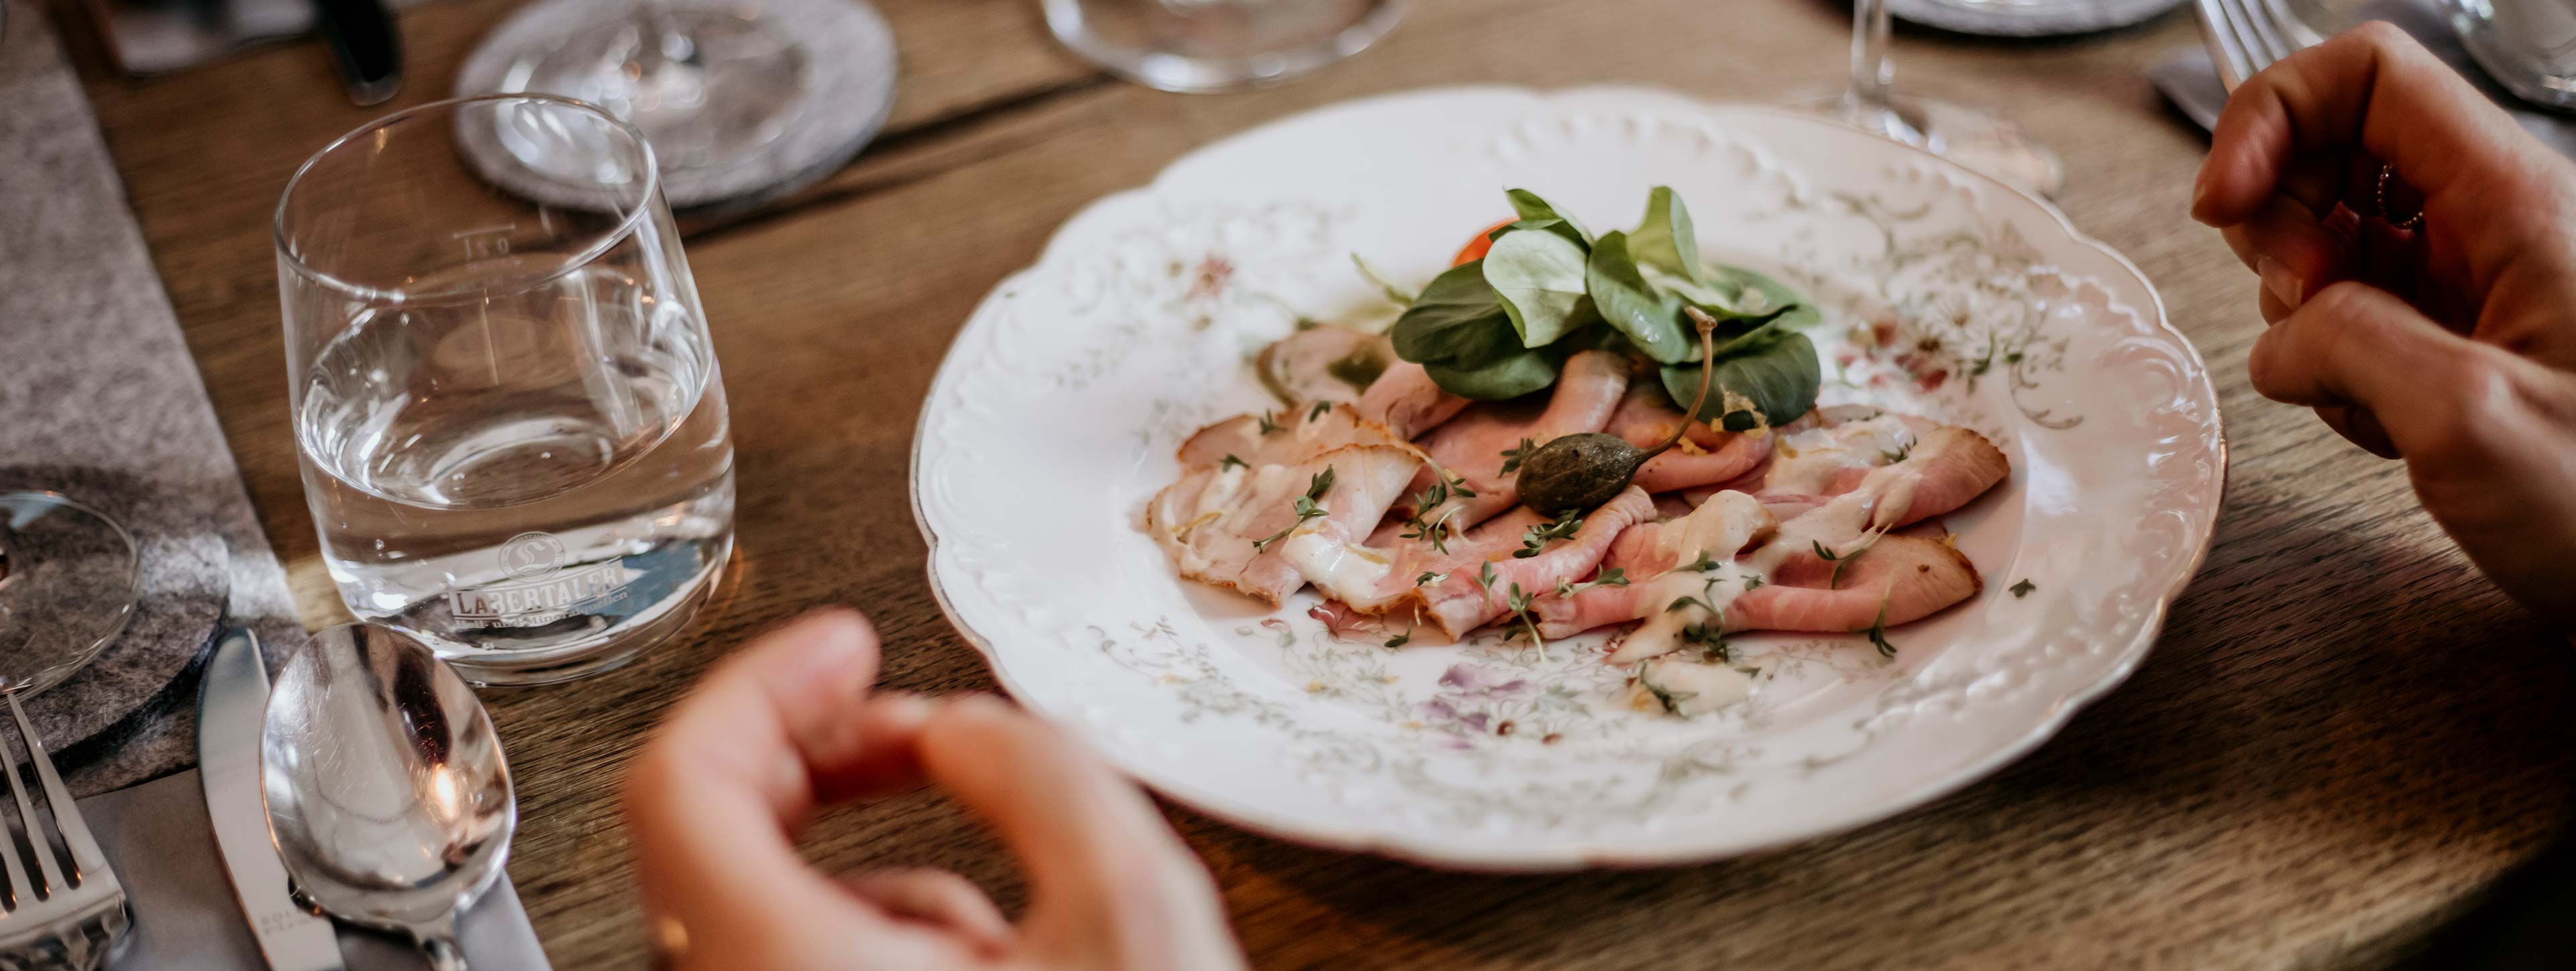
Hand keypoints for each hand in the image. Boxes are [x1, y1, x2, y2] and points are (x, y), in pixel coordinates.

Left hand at [622, 610, 1248, 969]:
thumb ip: (1039, 775)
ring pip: (766, 919)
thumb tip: (964, 730)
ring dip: (873, 865)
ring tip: (1005, 908)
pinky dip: (881, 944)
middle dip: (822, 758)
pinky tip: (991, 967)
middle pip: (709, 843)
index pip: (683, 786)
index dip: (761, 685)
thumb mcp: (1137, 916)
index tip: (843, 645)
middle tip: (905, 717)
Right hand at [2192, 23, 2575, 618]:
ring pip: (2336, 233)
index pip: (2368, 73)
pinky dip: (2334, 361)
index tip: (2222, 203)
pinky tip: (2379, 417)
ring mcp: (2479, 280)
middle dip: (2278, 221)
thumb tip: (2283, 339)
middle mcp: (2499, 221)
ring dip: (2303, 307)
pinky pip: (2357, 313)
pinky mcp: (2463, 335)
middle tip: (2298, 307)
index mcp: (2514, 201)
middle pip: (2337, 144)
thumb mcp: (2469, 423)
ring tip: (2350, 383)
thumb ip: (2348, 347)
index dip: (2271, 116)